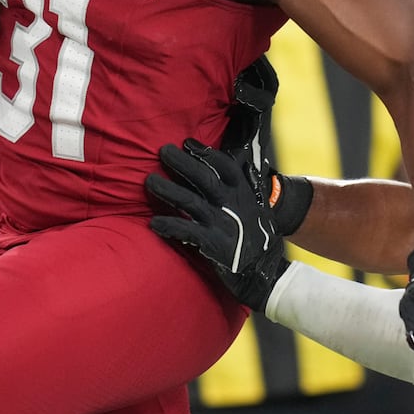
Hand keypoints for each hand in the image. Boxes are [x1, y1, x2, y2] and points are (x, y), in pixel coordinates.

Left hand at [146, 57, 310, 309]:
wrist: (265, 270)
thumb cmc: (256, 236)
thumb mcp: (256, 207)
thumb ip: (244, 187)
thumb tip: (241, 163)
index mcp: (243, 194)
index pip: (226, 167)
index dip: (206, 153)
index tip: (187, 142)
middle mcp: (232, 205)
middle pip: (205, 179)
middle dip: (183, 163)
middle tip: (163, 150)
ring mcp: (222, 225)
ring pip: (191, 202)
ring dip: (168, 190)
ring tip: (149, 180)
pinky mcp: (213, 245)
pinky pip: (187, 232)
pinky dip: (170, 226)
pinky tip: (154, 222)